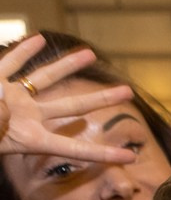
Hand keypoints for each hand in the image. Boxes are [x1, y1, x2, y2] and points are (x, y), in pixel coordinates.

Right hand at [0, 35, 138, 164]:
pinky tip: (39, 40)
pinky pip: (9, 64)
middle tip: (129, 92)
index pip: (71, 148)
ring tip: (91, 54)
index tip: (130, 158)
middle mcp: (23, 117)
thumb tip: (7, 105)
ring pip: (43, 79)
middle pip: (69, 107)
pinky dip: (22, 52)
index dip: (101, 154)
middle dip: (99, 100)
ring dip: (66, 66)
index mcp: (26, 138)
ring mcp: (7, 98)